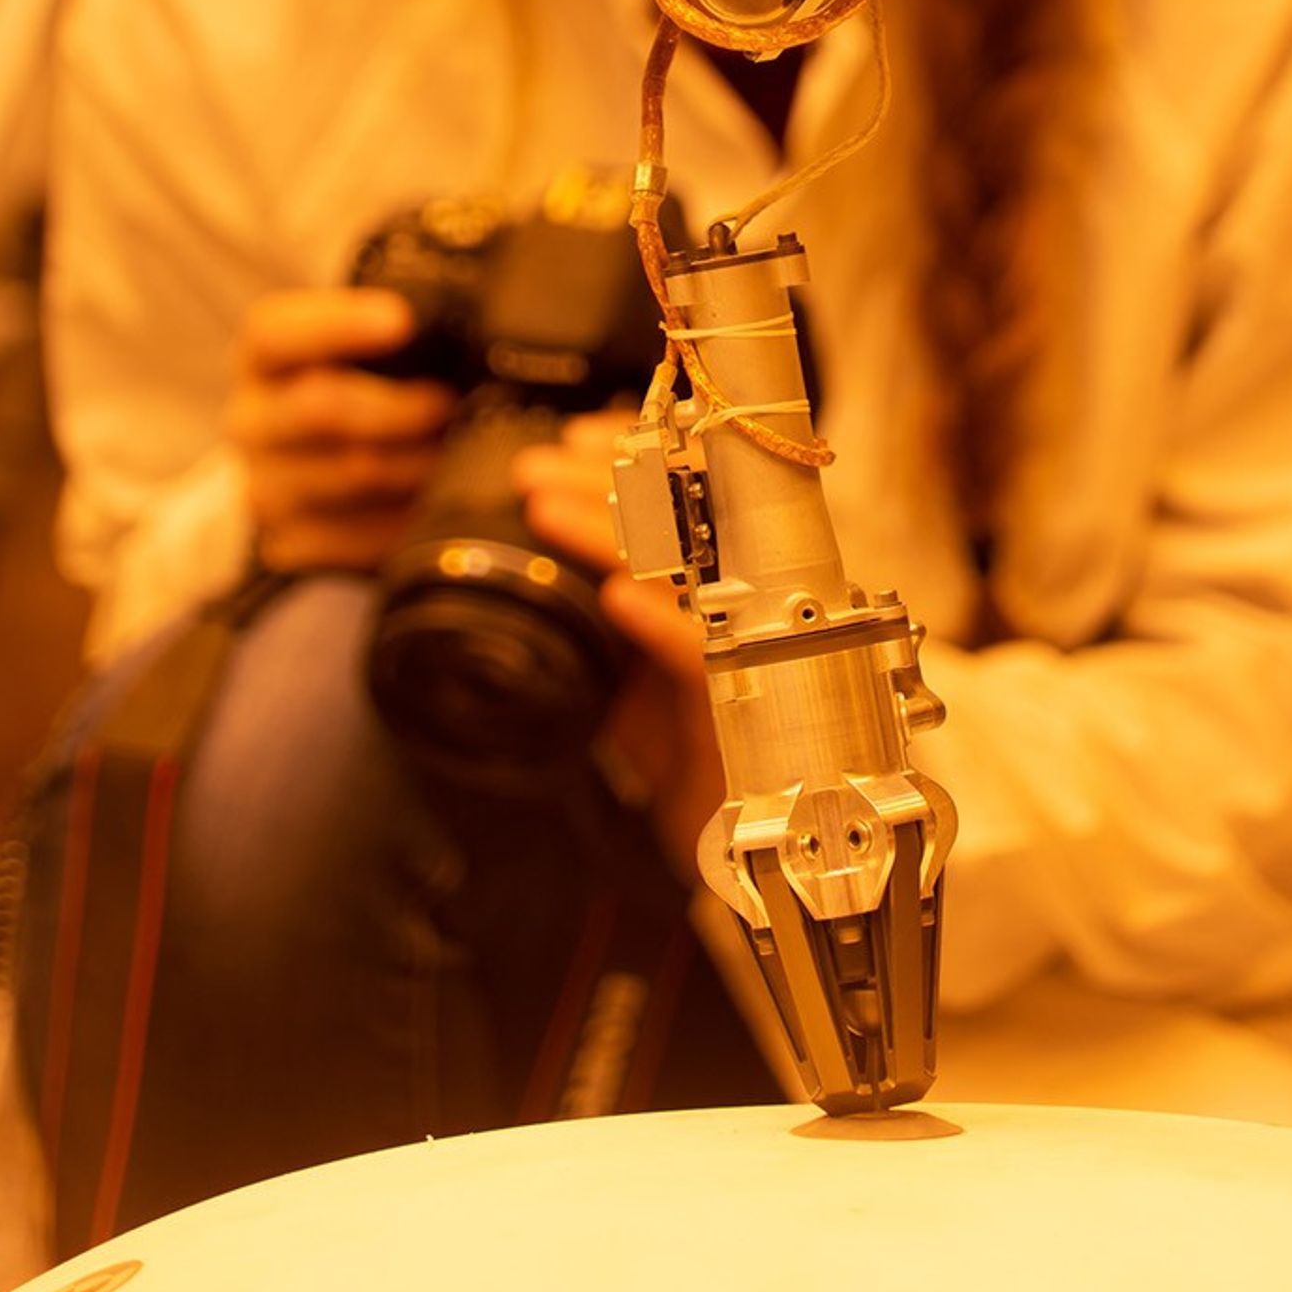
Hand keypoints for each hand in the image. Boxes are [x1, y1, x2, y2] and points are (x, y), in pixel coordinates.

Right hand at [224, 287, 457, 572]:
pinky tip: (432, 503)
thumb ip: (412, 318)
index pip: (275, 332)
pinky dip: (404, 520)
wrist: (342, 464)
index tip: (400, 319)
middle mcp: (252, 420)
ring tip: (458, 452)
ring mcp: (264, 486)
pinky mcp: (286, 543)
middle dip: (402, 406)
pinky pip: (353, 537)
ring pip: (352, 474)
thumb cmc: (373, 384)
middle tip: (450, 402)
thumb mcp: (378, 342)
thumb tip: (476, 303)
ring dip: (418, 464)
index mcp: (264, 356)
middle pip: (321, 407)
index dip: (336, 324)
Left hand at [516, 410, 724, 881]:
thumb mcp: (631, 684)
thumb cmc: (696, 758)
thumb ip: (601, 637)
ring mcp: (756, 645)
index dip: (635, 460)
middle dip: (604, 480)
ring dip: (614, 531)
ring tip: (549, 510)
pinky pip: (704, 653)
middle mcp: (751, 601)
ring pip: (687, 567)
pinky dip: (659, 621)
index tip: (574, 440)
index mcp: (725, 585)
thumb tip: (538, 583)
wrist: (743, 850)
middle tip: (536, 469)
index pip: (687, 500)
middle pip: (683, 517)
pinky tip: (618, 597)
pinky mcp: (750, 705)